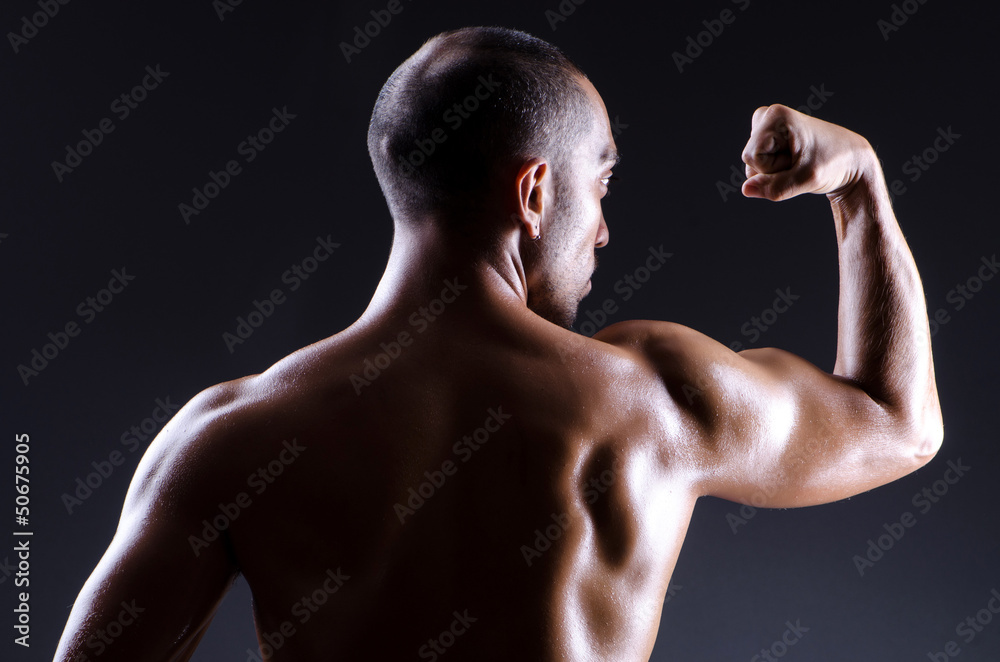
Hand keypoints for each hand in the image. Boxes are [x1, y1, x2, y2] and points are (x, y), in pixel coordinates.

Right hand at [741, 104, 876, 201]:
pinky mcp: (768, 138)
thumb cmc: (834, 164)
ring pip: (752, 166)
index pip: (752, 157)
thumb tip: (745, 190)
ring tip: (799, 162)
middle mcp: (767, 116)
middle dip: (774, 170)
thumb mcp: (806, 179)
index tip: (799, 160)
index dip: (773, 168)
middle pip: (750, 161)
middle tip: (801, 163)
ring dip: (776, 172)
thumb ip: (774, 187)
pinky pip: (757, 166)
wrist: (851, 160)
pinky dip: (775, 171)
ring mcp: (766, 127)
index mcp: (776, 116)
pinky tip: (794, 163)